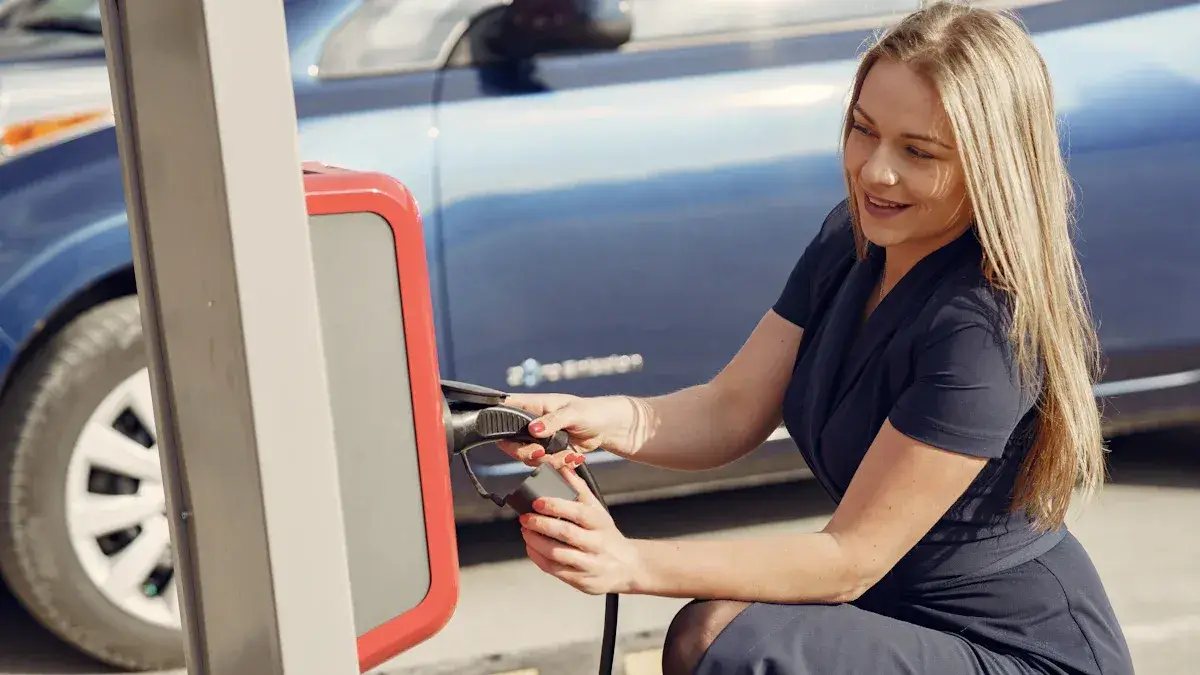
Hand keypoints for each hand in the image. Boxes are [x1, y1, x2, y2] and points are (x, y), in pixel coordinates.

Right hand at [496, 393, 644, 467]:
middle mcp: (532, 422)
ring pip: (528, 457)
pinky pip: (545, 465)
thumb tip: (533, 429)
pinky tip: (574, 457)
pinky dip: (559, 464)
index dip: (499, 418)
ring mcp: (540, 439)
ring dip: (547, 460)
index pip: (507, 407)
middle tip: (541, 453)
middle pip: (511, 441)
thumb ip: (552, 421)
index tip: (509, 433)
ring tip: (568, 455)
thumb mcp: (573, 413)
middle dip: (524, 452)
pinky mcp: (550, 452)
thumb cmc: (591, 411)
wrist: (607, 428)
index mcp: (534, 405)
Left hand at [519, 465, 641, 595]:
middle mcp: (597, 544)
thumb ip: (580, 490)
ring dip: (536, 543)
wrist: (626, 566)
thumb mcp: (598, 510)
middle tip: (525, 518)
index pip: (578, 513)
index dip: (556, 506)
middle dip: (541, 525)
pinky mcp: (581, 580)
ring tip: (525, 532)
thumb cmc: (606, 534)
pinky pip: (555, 570)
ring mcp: (590, 564)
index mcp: (601, 523)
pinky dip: (539, 558)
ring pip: (558, 555)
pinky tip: (531, 547)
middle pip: (566, 534)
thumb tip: (563, 468)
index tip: (537, 502)